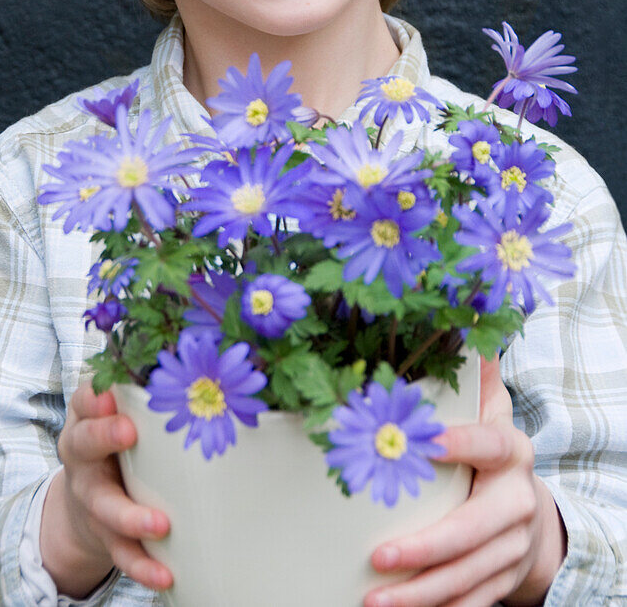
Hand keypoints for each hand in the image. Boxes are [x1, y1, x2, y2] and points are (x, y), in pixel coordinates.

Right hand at [40, 382, 172, 597]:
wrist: (91, 499)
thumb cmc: (124, 439)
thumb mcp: (127, 409)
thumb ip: (150, 387)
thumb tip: (202, 347)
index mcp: (87, 418)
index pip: (83, 399)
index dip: (95, 395)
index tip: (113, 391)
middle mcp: (82, 455)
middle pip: (82, 444)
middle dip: (104, 437)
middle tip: (129, 433)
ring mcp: (92, 497)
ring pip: (103, 507)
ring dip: (130, 516)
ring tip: (160, 524)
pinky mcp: (106, 535)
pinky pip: (121, 552)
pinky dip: (142, 566)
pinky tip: (165, 574)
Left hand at [363, 357, 565, 606]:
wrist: (531, 513)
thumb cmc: (491, 453)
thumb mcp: (489, 411)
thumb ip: (474, 377)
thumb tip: (464, 325)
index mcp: (511, 452)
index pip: (487, 445)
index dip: (461, 443)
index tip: (425, 441)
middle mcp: (517, 502)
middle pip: (473, 531)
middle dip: (426, 548)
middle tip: (379, 557)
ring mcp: (511, 548)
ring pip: (468, 578)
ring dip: (421, 595)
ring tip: (373, 601)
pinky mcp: (502, 581)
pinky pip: (470, 604)